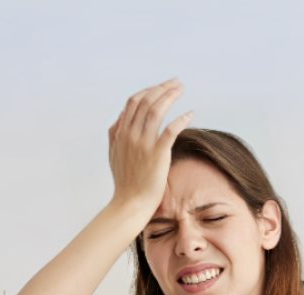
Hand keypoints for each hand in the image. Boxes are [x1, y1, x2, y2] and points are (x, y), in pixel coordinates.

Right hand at [107, 79, 193, 218]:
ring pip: (157, 110)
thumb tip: (119, 118)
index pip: (133, 102)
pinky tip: (190, 114)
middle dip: (162, 88)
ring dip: (170, 96)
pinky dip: (181, 119)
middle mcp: (130, 135)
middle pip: (146, 102)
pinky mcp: (157, 154)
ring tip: (181, 90)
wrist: (131, 202)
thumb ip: (114, 134)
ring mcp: (143, 144)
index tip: (162, 87)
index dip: (149, 90)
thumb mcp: (113, 155)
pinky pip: (171, 130)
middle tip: (176, 83)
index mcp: (120, 133)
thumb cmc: (125, 181)